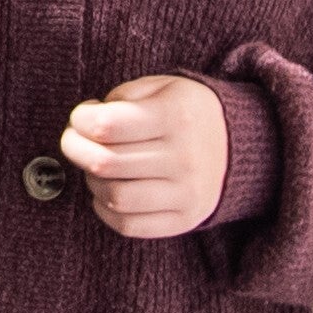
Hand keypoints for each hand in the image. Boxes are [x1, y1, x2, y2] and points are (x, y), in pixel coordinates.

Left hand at [58, 73, 224, 237]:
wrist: (238, 147)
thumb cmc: (186, 113)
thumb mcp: (162, 88)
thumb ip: (122, 98)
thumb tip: (84, 125)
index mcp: (176, 116)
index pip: (106, 125)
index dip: (80, 121)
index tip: (81, 118)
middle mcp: (184, 157)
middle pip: (105, 162)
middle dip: (75, 149)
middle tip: (74, 141)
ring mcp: (187, 193)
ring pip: (114, 197)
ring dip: (91, 180)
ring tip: (95, 167)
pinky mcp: (184, 220)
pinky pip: (128, 225)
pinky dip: (105, 210)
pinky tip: (107, 191)